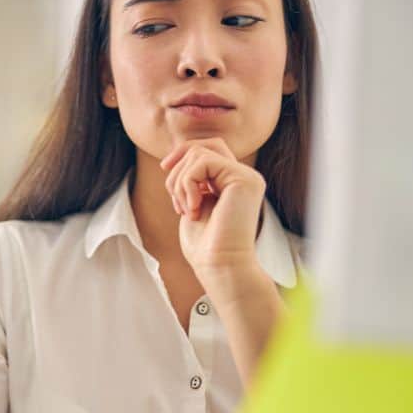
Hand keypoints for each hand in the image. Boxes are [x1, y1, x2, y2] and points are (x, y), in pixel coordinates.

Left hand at [160, 137, 265, 278]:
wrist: (220, 266)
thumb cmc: (205, 246)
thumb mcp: (192, 204)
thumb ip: (191, 181)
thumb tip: (174, 160)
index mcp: (233, 182)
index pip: (208, 149)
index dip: (183, 152)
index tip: (165, 169)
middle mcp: (244, 177)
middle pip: (203, 146)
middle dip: (178, 167)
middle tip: (175, 199)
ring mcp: (247, 177)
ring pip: (198, 154)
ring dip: (180, 182)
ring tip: (185, 209)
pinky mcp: (244, 179)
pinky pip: (203, 162)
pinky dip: (187, 184)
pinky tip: (193, 209)